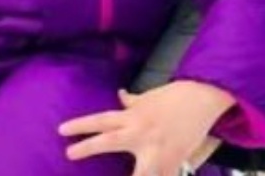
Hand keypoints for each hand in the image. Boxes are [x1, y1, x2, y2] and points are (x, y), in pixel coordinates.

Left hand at [58, 81, 234, 175]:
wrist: (202, 99)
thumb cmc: (175, 96)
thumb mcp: (149, 96)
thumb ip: (133, 101)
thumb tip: (121, 96)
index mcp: (133, 116)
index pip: (101, 121)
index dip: (80, 125)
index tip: (62, 131)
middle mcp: (140, 132)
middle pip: (108, 141)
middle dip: (87, 148)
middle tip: (69, 153)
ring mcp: (156, 149)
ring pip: (138, 170)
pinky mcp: (173, 160)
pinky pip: (162, 175)